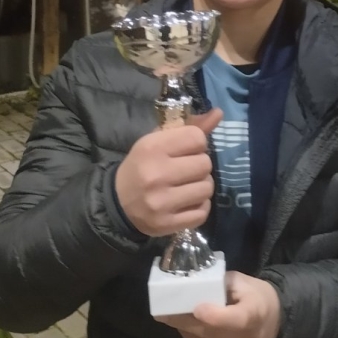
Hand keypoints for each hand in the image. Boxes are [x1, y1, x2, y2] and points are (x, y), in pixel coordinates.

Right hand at [115, 109, 221, 236]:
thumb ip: (189, 127)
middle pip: (205, 164)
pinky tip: (186, 202)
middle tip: (187, 170)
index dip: (197, 144)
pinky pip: (202, 213)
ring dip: (202, 186)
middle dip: (200, 166)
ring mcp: (162, 202)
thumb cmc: (142, 166)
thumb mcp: (158, 141)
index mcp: (152, 148)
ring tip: (187, 186)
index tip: (187, 150)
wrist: (117, 202)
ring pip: (207, 188)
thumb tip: (219, 113)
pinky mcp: (167, 224)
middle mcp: (156, 174)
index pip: (197, 138)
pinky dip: (199, 207)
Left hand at [159, 271, 281, 337]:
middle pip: (210, 335)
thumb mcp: (242, 282)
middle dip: (184, 322)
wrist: (277, 323)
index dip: (212, 316)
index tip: (195, 307)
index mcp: (255, 316)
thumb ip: (217, 284)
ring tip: (178, 321)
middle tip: (165, 312)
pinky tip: (191, 334)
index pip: (234, 321)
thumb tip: (188, 287)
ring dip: (186, 334)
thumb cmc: (256, 297)